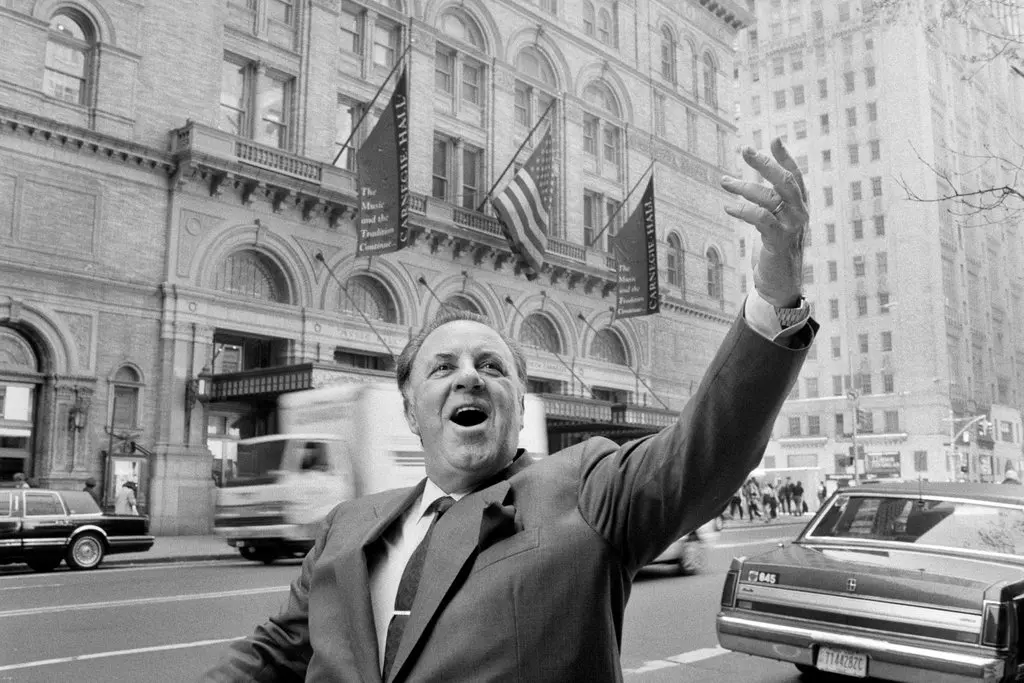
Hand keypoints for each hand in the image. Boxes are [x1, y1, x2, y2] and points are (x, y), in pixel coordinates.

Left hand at [721, 138, 807, 307]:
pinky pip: (761, 218)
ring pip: (770, 197)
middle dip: (765, 163)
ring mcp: (792, 228)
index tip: (774, 139)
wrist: (780, 285)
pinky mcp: (779, 242)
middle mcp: (800, 214)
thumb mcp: (775, 224)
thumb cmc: (775, 252)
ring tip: (724, 182)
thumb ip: (771, 205)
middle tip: (745, 150)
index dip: (785, 157)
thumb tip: (754, 187)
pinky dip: (743, 210)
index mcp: (800, 207)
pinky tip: (728, 207)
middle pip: (785, 181)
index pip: (795, 176)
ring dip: (744, 187)